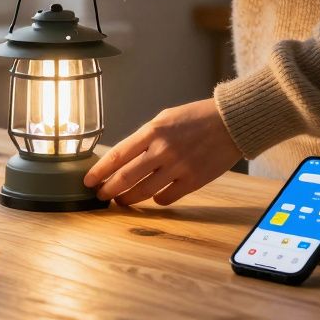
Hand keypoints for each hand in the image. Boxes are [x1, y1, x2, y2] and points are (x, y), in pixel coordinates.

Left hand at [85, 98, 240, 205]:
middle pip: (126, 178)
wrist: (230, 122)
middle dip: (109, 190)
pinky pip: (166, 198)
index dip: (100, 171)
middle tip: (101, 196)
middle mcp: (162, 150)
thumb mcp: (165, 119)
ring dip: (128, 199)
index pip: (117, 155)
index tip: (88, 181)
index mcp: (152, 131)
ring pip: (144, 192)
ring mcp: (178, 167)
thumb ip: (145, 138)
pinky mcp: (193, 181)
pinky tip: (154, 196)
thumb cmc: (196, 118)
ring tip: (122, 200)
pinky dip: (156, 200)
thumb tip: (124, 158)